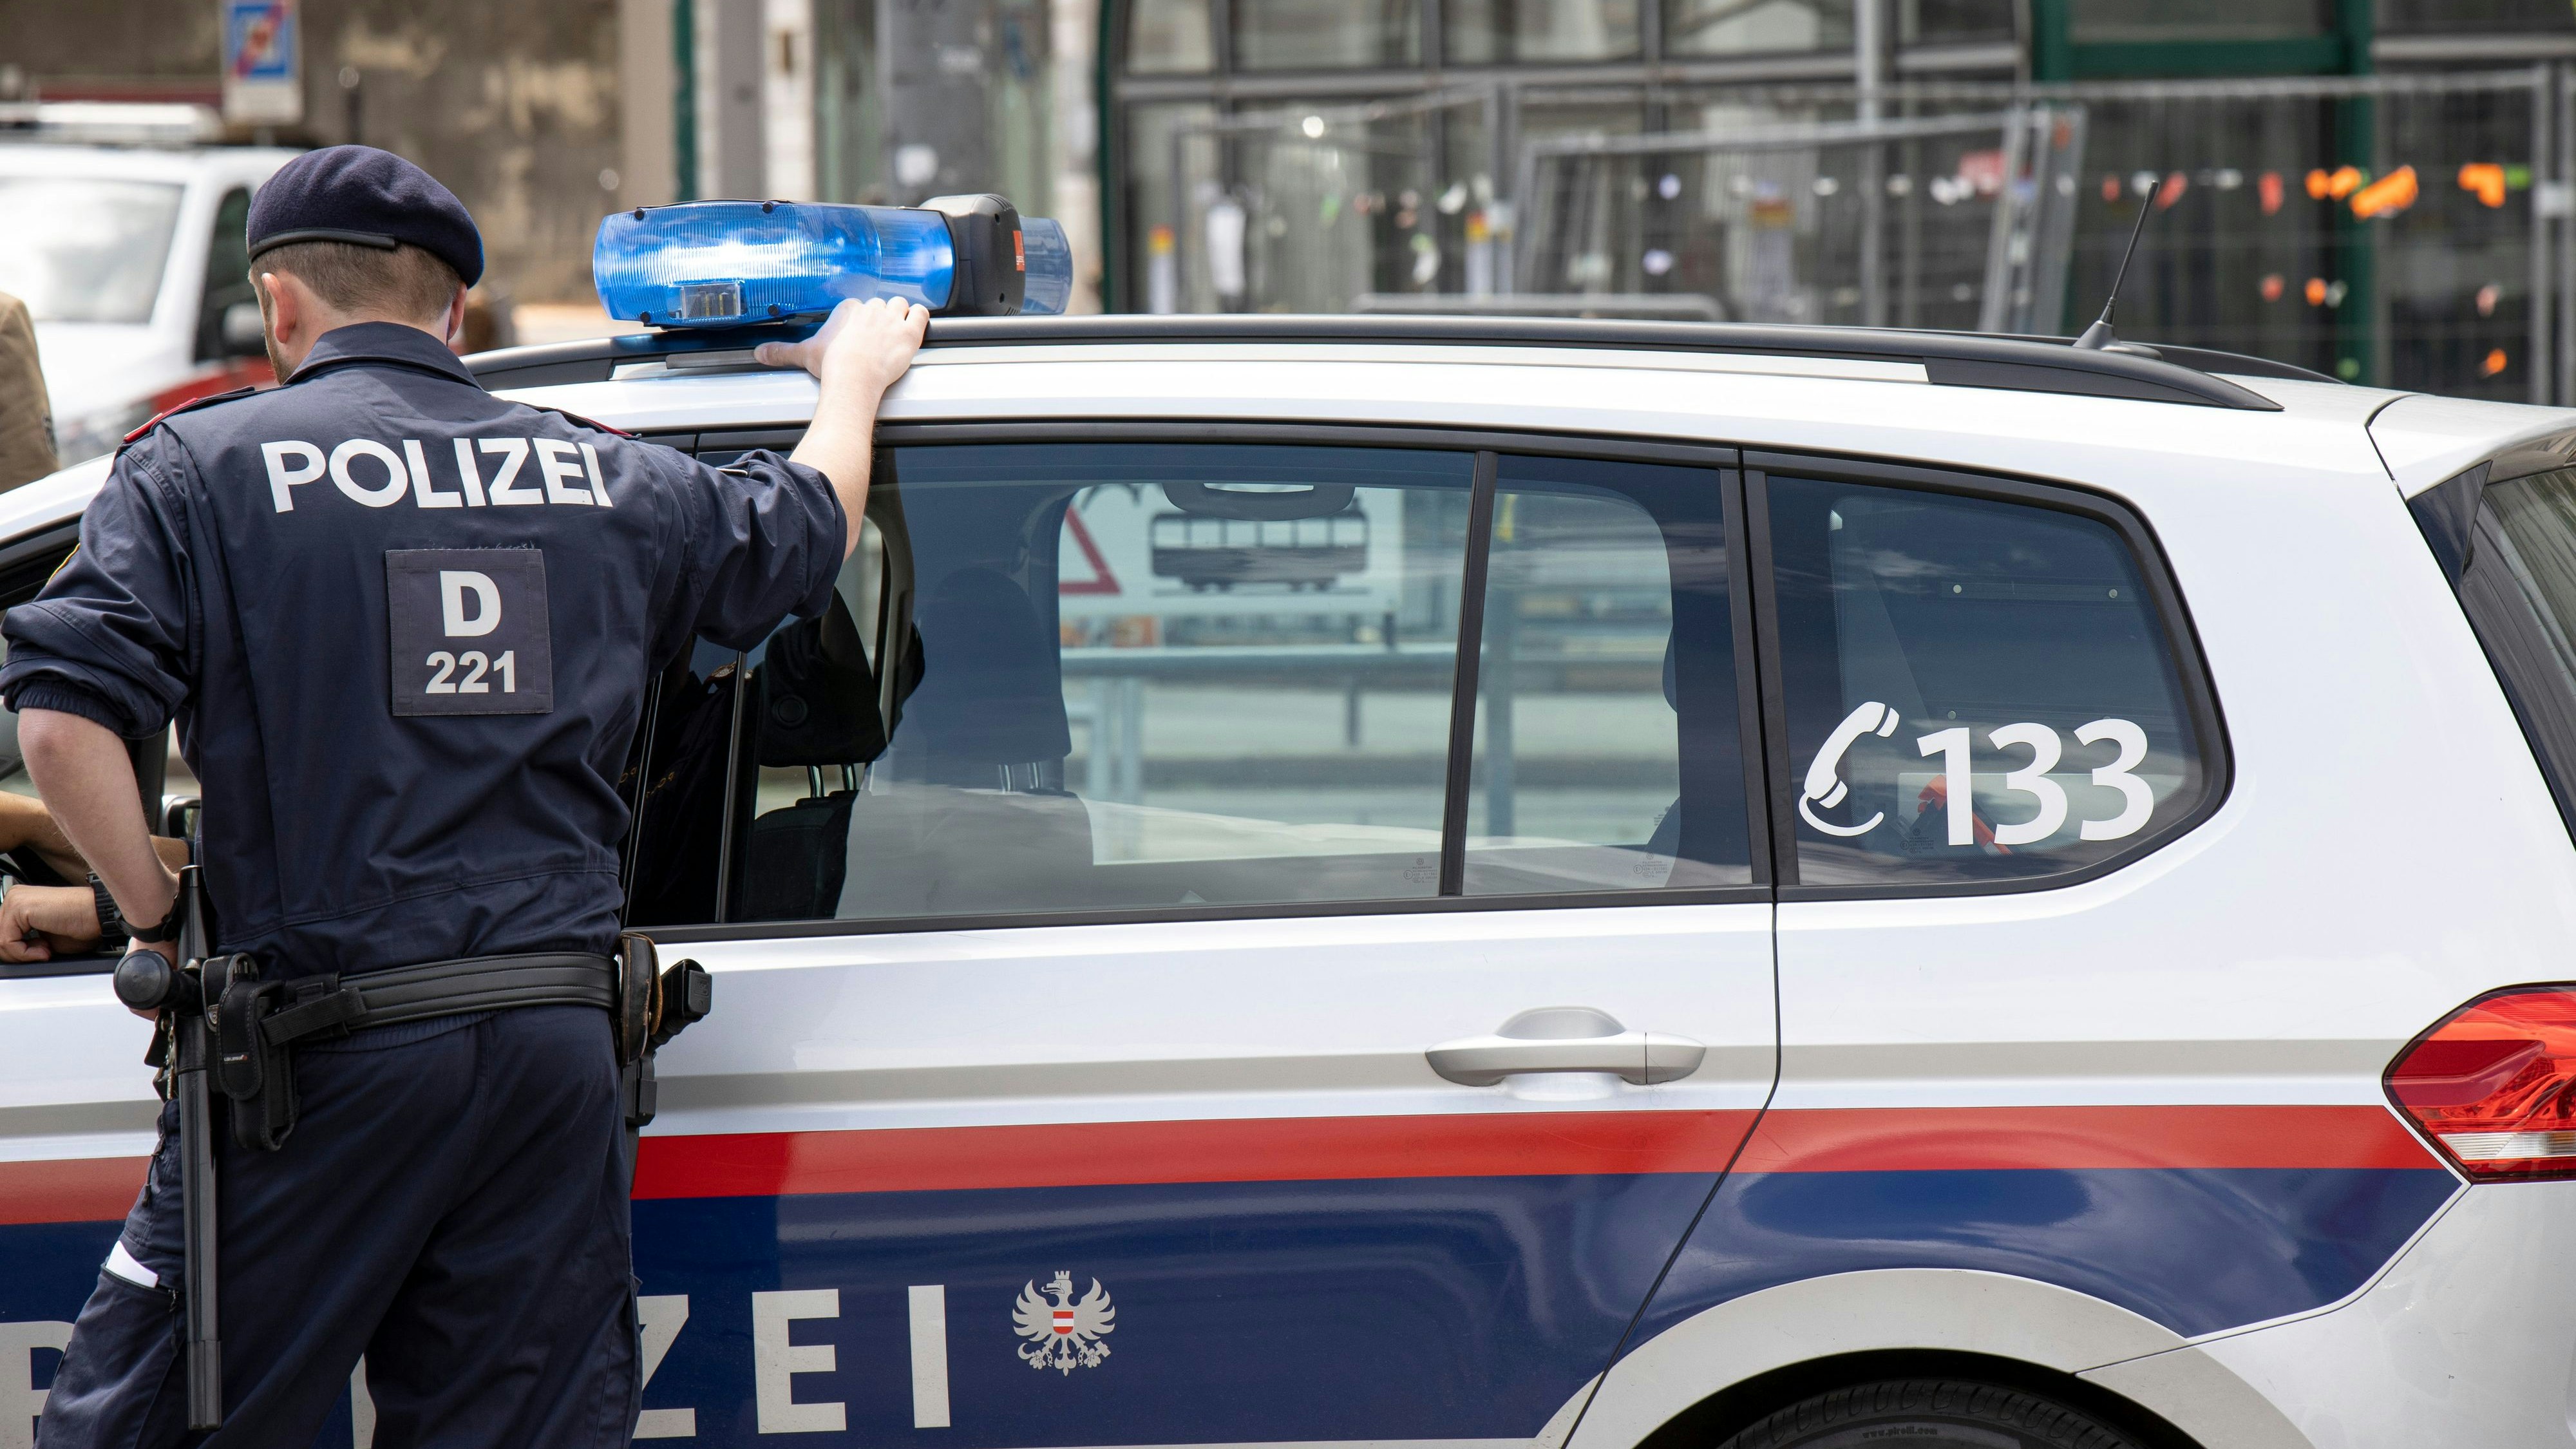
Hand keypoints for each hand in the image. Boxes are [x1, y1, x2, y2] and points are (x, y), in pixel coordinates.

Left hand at [0, 883, 103, 962]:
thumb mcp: (44, 939)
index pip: (2, 932)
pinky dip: (24, 953)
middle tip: (43, 954)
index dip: (18, 950)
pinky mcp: (19, 907)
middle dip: (17, 953)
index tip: (40, 953)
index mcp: (20, 902)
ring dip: (23, 955)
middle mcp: (15, 897)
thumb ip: (24, 943)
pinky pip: (7, 941)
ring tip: (46, 951)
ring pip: (0, 941)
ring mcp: (15, 900)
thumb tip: (13, 954)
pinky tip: (45, 949)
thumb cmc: (81, 924)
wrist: (98, 915)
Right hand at [754, 297, 927, 396]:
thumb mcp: (804, 354)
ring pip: (900, 305)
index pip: (856, 306)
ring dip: (901, 314)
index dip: (859, 319)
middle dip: (879, 318)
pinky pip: (921, 313)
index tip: (857, 332)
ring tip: (897, 329)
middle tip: (876, 337)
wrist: (854, 377)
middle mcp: (870, 309)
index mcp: (848, 309)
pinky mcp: (910, 331)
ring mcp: (892, 318)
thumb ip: (782, 351)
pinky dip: (920, 318)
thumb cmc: (832, 365)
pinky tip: (916, 324)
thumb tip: (758, 353)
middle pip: (879, 305)